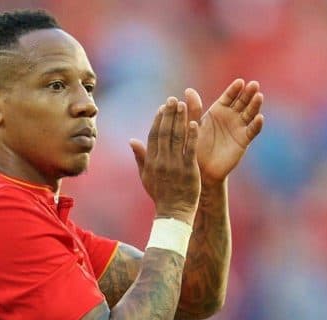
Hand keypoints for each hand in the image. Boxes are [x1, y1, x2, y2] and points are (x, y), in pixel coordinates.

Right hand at [130, 97, 200, 225]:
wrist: (173, 213)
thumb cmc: (160, 195)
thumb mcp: (146, 177)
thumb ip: (140, 157)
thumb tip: (131, 140)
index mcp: (151, 162)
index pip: (153, 135)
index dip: (158, 120)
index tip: (163, 107)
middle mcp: (161, 161)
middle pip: (164, 132)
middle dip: (169, 114)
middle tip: (173, 100)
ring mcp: (175, 165)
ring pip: (176, 137)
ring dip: (179, 119)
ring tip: (183, 105)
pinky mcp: (189, 170)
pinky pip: (190, 149)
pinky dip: (192, 136)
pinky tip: (194, 123)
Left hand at [185, 79, 263, 183]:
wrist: (201, 168)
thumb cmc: (195, 145)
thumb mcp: (194, 125)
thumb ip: (194, 109)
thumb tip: (188, 90)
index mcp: (218, 110)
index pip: (229, 96)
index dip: (234, 89)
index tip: (240, 82)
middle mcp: (231, 116)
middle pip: (242, 102)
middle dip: (248, 93)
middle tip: (254, 84)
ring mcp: (239, 127)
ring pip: (250, 113)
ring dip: (255, 105)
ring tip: (259, 97)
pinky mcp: (244, 140)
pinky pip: (252, 130)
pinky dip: (257, 124)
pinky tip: (260, 118)